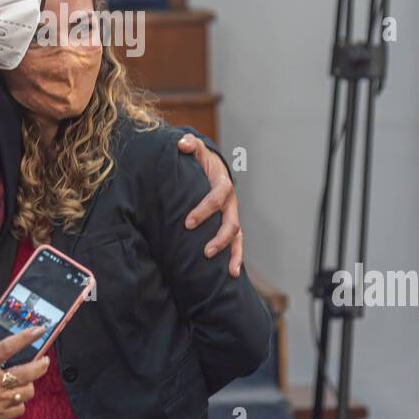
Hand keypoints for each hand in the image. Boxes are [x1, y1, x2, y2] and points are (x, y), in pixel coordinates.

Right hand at [0, 325, 48, 418]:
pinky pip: (18, 409)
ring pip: (26, 392)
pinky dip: (20, 403)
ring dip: (30, 384)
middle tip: (44, 360)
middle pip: (27, 372)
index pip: (9, 347)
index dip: (26, 337)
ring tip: (28, 379)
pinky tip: (15, 397)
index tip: (38, 330)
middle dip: (41, 365)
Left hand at [176, 133, 242, 276]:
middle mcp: (231, 202)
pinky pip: (237, 244)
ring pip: (237, 237)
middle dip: (219, 238)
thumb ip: (189, 145)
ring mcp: (232, 215)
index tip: (188, 223)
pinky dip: (236, 258)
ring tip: (227, 270)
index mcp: (222, 184)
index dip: (204, 210)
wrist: (211, 167)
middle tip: (204, 251)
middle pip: (231, 222)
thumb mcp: (195, 149)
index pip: (216, 197)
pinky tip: (232, 274)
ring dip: (232, 253)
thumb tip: (181, 144)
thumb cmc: (200, 161)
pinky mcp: (229, 226)